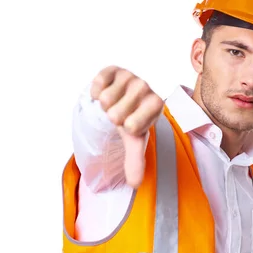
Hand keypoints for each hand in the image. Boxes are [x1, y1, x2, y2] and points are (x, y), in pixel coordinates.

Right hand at [90, 66, 164, 187]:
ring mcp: (129, 76)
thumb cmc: (132, 120)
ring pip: (105, 99)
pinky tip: (105, 92)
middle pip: (115, 114)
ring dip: (104, 105)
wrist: (123, 100)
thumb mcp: (134, 141)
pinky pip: (98, 83)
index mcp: (156, 105)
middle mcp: (145, 87)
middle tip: (120, 114)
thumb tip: (135, 184)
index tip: (130, 126)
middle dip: (113, 118)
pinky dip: (96, 91)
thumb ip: (135, 160)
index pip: (131, 126)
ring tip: (114, 103)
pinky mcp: (114, 69)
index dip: (126, 129)